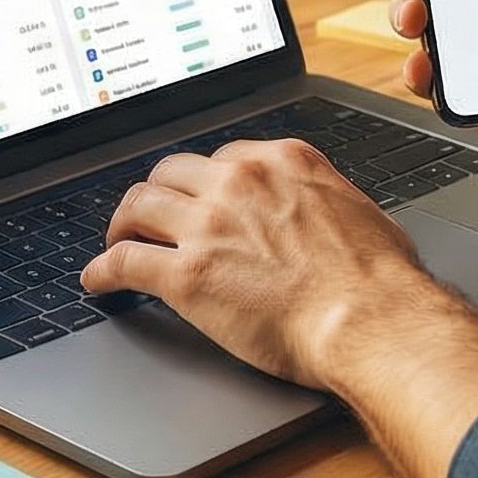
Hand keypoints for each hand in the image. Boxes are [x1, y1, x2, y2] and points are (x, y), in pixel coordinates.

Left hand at [79, 139, 445, 388]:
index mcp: (284, 161)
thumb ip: (329, 202)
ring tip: (118, 238)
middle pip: (173, 172)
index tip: (199, 197)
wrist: (371, 320)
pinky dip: (103, 270)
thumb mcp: (360, 212)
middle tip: (152, 215)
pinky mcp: (187, 275)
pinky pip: (125, 261)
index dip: (206, 182)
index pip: (224, 157)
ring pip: (140, 204)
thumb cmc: (379, 279)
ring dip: (123, 222)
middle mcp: (240, 182)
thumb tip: (331, 216)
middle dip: (160, 193)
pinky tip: (97, 281)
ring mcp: (209, 225)